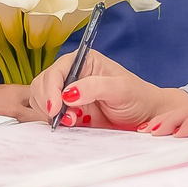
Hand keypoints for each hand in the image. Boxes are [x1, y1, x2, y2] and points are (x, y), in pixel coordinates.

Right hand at [30, 51, 187, 128]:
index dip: (51, 89)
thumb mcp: (120, 89)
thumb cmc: (137, 96)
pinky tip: (71, 124)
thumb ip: (94, 87)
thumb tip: (68, 93)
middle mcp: (72, 75)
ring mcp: (68, 94)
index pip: (56, 71)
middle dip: (49, 102)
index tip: (56, 108)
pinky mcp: (69, 111)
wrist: (145, 117)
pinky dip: (54, 121)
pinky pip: (50, 115)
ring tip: (73, 121)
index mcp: (83, 61)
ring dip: (51, 113)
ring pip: (42, 100)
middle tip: (67, 117)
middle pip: (42, 84)